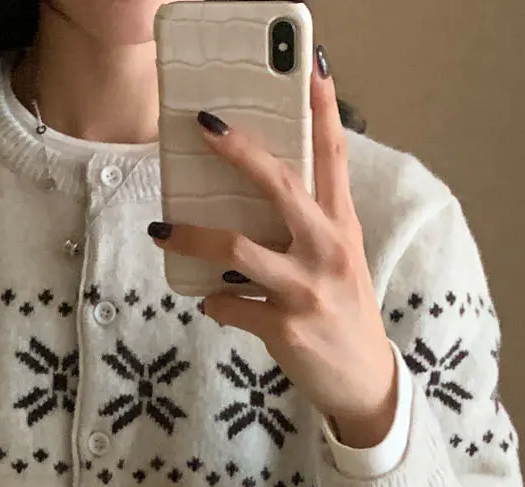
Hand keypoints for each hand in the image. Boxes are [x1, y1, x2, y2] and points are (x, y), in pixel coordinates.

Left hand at [148, 48, 396, 448]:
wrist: (362, 380)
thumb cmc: (343, 312)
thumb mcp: (341, 259)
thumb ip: (312, 223)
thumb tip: (262, 191)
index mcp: (342, 226)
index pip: (334, 156)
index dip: (322, 109)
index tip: (308, 67)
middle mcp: (327, 250)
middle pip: (279, 185)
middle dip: (238, 152)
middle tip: (204, 128)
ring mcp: (305, 289)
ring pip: (237, 249)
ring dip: (192, 237)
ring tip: (162, 230)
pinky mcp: (284, 328)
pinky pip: (229, 305)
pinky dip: (214, 303)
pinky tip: (214, 303)